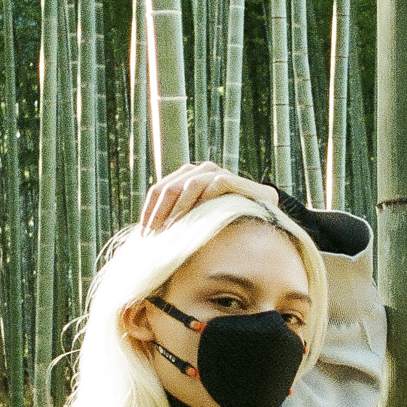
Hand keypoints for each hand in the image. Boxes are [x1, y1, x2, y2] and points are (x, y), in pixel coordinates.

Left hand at [139, 162, 276, 233]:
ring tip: (173, 229)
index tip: (144, 233)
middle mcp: (199, 170)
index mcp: (186, 176)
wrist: (261, 211)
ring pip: (190, 185)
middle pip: (170, 187)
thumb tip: (151, 237)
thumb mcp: (197, 218)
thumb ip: (179, 218)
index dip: (149, 210)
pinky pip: (216, 185)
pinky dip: (206, 200)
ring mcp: (216, 172)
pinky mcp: (233, 179)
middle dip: (159, 213)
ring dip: (179, 209)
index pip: (160, 189)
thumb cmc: (225, 218)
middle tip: (154, 234)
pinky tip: (199, 219)